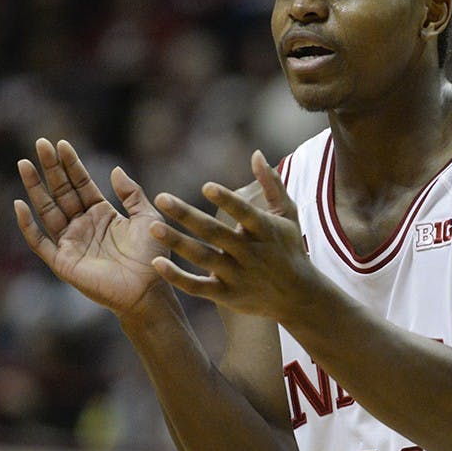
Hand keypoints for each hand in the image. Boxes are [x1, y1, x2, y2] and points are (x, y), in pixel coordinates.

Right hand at [14, 139, 168, 314]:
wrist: (149, 291)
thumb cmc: (152, 258)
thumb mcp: (147, 218)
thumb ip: (132, 194)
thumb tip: (114, 169)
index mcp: (101, 214)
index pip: (81, 183)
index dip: (71, 164)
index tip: (61, 144)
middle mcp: (83, 225)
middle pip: (61, 191)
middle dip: (51, 168)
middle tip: (40, 143)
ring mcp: (71, 242)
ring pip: (47, 210)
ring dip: (35, 188)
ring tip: (24, 164)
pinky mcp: (63, 261)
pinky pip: (40, 242)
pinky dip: (28, 225)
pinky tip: (19, 205)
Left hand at [149, 150, 319, 318]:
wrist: (298, 296)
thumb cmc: (289, 247)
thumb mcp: (288, 215)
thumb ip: (272, 184)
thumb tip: (256, 154)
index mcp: (264, 230)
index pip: (244, 213)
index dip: (227, 200)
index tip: (206, 186)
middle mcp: (249, 253)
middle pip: (214, 233)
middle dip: (187, 215)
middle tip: (161, 198)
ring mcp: (237, 275)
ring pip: (202, 258)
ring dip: (177, 242)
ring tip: (153, 227)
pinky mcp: (227, 295)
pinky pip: (198, 287)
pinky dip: (178, 278)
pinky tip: (157, 263)